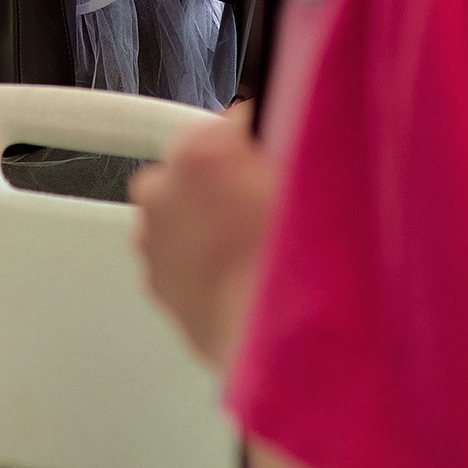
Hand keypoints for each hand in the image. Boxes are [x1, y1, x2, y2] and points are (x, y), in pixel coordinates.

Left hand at [130, 108, 276, 372]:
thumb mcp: (313, 175)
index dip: (263, 141)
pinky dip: (203, 257)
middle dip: (229, 177)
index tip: (281, 158)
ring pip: (184, 209)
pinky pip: (179, 253)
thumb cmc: (297, 265)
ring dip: (213, 218)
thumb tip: (290, 122)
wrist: (280, 345)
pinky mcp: (155, 284)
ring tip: (259, 244)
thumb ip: (292, 137)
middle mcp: (162, 192)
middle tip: (272, 204)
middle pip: (199, 163)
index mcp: (199, 152)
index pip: (234, 123)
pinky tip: (243, 271)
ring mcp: (153, 242)